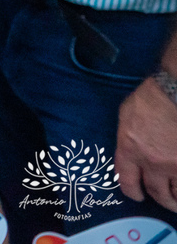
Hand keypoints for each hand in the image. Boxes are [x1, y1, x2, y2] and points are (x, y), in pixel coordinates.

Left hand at [116, 76, 176, 211]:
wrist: (176, 95)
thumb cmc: (149, 99)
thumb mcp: (125, 116)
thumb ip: (127, 136)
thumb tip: (131, 145)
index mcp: (130, 150)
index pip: (126, 180)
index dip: (132, 191)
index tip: (137, 196)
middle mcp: (152, 163)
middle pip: (156, 191)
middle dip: (160, 200)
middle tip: (165, 202)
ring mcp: (176, 165)